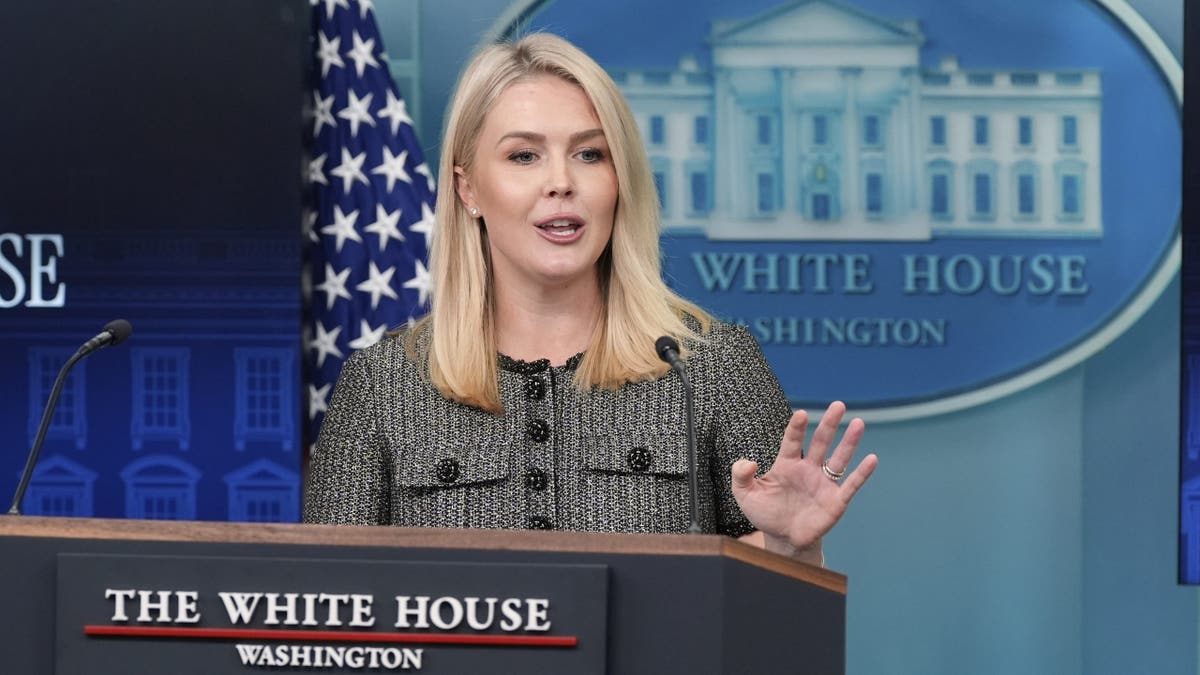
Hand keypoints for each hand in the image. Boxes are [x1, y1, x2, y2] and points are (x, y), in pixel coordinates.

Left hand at [731, 401, 877, 561]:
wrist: (783, 540)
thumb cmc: (765, 514)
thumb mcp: (745, 495)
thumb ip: (740, 476)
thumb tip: (749, 462)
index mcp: (787, 465)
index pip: (792, 441)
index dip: (796, 427)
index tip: (801, 414)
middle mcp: (808, 470)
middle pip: (821, 442)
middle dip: (829, 424)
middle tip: (838, 405)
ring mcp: (824, 484)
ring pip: (839, 459)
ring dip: (849, 442)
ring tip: (858, 423)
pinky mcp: (836, 501)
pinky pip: (851, 485)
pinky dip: (862, 473)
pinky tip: (871, 459)